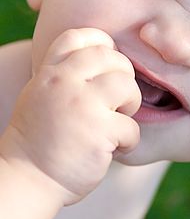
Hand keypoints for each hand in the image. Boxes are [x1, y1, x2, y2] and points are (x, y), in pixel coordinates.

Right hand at [0, 29, 140, 205]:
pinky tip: (114, 150)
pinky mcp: (100, 132)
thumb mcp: (41, 97)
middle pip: (112, 59)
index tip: (109, 66)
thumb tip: (104, 59)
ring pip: (128, 86)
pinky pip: (133, 127)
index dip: (103, 45)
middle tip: (118, 102)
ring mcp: (83, 106)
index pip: (79, 37)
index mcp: (50, 73)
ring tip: (117, 123)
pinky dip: (129, 142)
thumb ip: (64, 77)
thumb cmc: (40, 143)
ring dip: (131, 106)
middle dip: (124, 79)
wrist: (27, 181)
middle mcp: (64, 83)